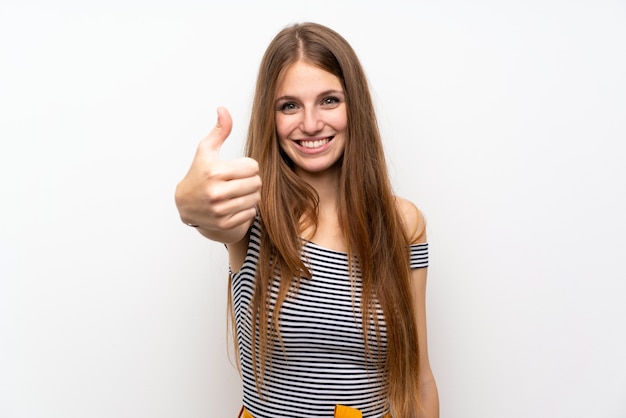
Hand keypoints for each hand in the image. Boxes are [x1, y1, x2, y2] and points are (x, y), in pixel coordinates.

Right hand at [175, 107, 260, 241]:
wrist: (185, 205)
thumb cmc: (199, 174)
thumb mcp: (206, 150)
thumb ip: (219, 130)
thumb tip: (223, 109)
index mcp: (214, 172)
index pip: (252, 166)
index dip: (248, 166)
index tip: (238, 168)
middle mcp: (216, 192)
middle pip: (256, 182)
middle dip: (251, 180)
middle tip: (240, 180)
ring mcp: (220, 210)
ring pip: (255, 198)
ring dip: (251, 194)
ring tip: (239, 191)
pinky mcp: (224, 223)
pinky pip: (250, 213)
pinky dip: (247, 208)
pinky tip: (235, 203)